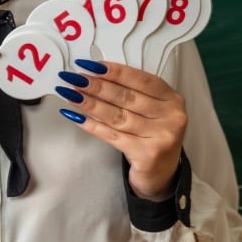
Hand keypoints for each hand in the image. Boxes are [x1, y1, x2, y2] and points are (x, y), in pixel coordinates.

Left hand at [57, 60, 186, 200]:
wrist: (161, 175)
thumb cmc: (151, 136)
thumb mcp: (151, 111)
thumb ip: (133, 93)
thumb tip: (95, 74)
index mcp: (171, 99)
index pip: (140, 79)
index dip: (115, 72)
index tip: (90, 66)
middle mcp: (171, 116)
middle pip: (127, 97)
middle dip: (97, 86)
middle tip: (74, 79)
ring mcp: (161, 137)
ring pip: (117, 116)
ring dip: (90, 104)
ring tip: (70, 95)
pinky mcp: (147, 155)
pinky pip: (113, 136)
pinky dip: (92, 126)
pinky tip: (76, 118)